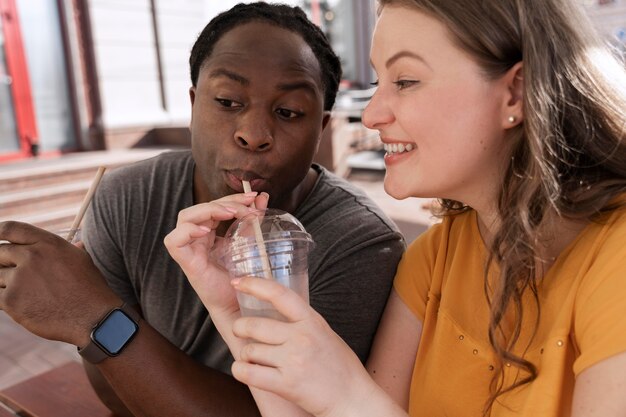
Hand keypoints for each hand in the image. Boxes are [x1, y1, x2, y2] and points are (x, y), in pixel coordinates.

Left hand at [0, 221, 121, 346]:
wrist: (93, 317)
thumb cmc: (90, 289)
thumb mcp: (82, 260)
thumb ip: (68, 249)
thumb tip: (76, 243)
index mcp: (48, 243)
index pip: (10, 229)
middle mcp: (31, 256)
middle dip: (3, 263)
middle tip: (16, 275)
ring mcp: (19, 278)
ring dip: (6, 284)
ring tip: (28, 294)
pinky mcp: (11, 300)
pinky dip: (5, 302)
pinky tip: (23, 305)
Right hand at [164, 192, 267, 318]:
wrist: (239, 306)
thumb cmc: (241, 278)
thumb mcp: (249, 243)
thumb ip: (253, 221)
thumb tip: (263, 197)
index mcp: (209, 234)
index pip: (213, 206)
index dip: (231, 197)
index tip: (253, 197)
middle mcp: (196, 240)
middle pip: (199, 208)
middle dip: (223, 201)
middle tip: (246, 205)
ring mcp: (190, 250)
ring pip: (185, 218)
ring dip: (208, 210)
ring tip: (231, 213)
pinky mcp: (186, 263)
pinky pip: (174, 241)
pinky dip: (188, 230)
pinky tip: (207, 229)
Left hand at [229, 277, 377, 416]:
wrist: (353, 398)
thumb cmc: (339, 366)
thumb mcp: (324, 332)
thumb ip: (301, 321)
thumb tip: (274, 309)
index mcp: (311, 320)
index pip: (279, 294)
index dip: (254, 284)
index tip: (238, 282)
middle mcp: (301, 337)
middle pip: (253, 325)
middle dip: (240, 328)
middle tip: (240, 330)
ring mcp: (293, 360)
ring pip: (249, 350)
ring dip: (245, 355)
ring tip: (255, 359)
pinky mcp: (286, 384)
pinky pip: (248, 373)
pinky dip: (241, 370)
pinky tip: (246, 370)